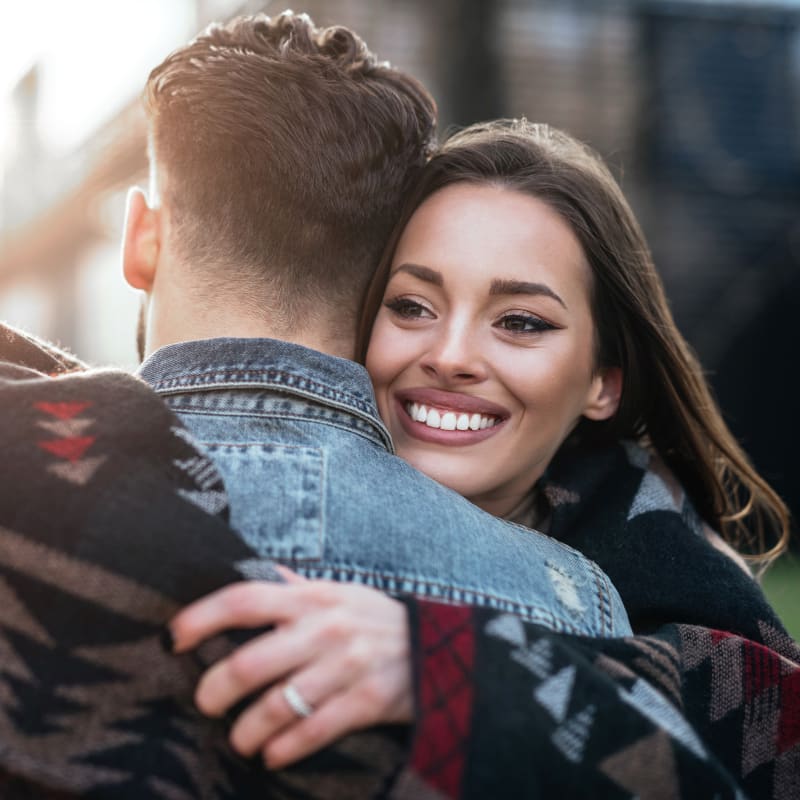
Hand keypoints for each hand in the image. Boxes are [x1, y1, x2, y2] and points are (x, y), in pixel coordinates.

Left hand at [169, 570, 412, 768]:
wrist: (438, 648)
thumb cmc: (374, 620)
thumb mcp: (339, 593)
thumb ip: (295, 587)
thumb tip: (253, 570)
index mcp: (312, 597)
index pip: (245, 599)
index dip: (202, 617)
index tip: (173, 637)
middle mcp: (324, 628)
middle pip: (248, 663)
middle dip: (213, 691)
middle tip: (204, 703)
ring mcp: (346, 666)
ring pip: (274, 707)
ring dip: (244, 732)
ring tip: (238, 740)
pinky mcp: (366, 701)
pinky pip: (310, 732)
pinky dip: (282, 750)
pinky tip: (272, 755)